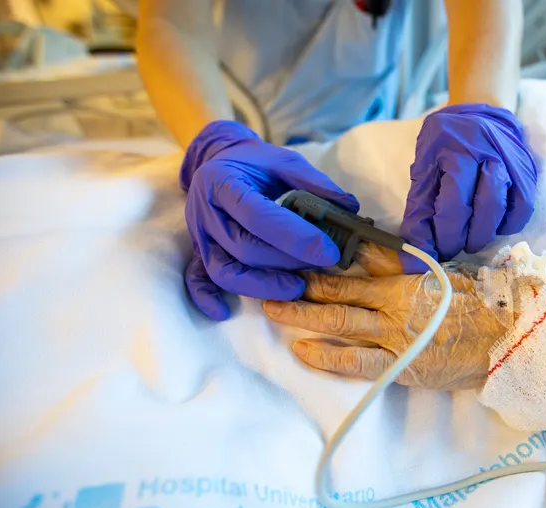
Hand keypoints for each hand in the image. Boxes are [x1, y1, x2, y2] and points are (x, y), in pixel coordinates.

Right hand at [180, 120, 358, 318]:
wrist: (217, 159)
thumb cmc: (254, 162)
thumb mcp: (284, 161)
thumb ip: (315, 183)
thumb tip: (350, 207)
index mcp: (224, 181)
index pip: (259, 216)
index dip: (295, 238)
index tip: (328, 252)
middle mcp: (206, 210)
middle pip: (243, 248)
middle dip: (285, 262)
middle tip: (320, 267)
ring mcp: (199, 234)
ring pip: (223, 270)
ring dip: (259, 286)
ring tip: (294, 289)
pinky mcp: (197, 249)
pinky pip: (196, 279)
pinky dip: (206, 297)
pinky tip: (224, 311)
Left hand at [262, 248, 509, 389]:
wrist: (510, 341)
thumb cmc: (481, 306)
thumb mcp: (442, 273)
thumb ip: (403, 264)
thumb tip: (368, 247)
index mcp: (406, 279)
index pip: (355, 265)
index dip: (321, 262)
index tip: (295, 254)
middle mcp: (395, 305)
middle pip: (337, 293)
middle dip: (300, 288)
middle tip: (269, 280)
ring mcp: (395, 337)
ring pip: (339, 323)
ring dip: (302, 316)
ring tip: (272, 309)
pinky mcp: (400, 367)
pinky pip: (357, 362)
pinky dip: (327, 357)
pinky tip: (303, 350)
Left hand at [400, 103, 536, 272]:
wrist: (481, 114)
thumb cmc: (446, 144)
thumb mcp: (424, 168)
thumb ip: (419, 211)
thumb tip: (415, 257)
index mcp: (455, 148)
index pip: (452, 201)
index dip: (444, 234)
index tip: (436, 251)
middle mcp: (488, 150)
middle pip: (482, 206)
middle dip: (463, 238)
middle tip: (452, 248)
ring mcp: (511, 160)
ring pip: (503, 208)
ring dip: (484, 234)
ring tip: (469, 241)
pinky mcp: (527, 170)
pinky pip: (523, 207)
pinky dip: (507, 226)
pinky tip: (492, 226)